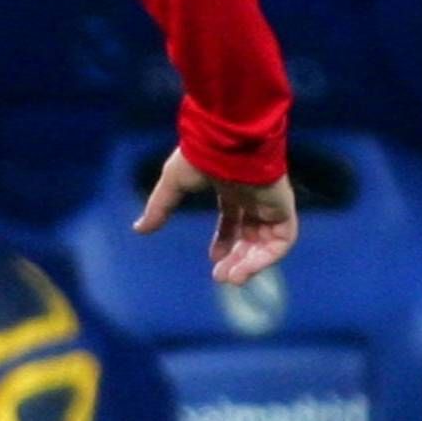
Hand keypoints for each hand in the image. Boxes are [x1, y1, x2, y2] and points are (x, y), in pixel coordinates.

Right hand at [135, 149, 297, 285]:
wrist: (229, 141)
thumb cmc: (202, 156)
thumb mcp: (173, 183)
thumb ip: (159, 208)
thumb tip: (138, 229)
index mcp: (232, 187)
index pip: (233, 219)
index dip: (224, 241)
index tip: (214, 260)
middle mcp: (253, 196)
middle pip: (250, 235)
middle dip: (237, 258)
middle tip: (222, 277)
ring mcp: (270, 202)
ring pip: (266, 241)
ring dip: (250, 263)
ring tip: (232, 278)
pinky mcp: (283, 207)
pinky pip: (283, 240)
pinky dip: (266, 257)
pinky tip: (246, 268)